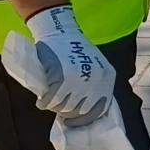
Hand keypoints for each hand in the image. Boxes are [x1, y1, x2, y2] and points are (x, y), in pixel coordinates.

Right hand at [23, 3, 114, 121]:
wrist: (59, 29)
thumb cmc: (73, 49)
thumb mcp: (93, 65)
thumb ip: (94, 84)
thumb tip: (85, 110)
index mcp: (107, 77)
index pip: (100, 109)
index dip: (85, 119)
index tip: (73, 120)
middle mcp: (96, 79)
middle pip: (81, 110)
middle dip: (67, 113)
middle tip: (57, 108)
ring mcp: (79, 78)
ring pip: (66, 106)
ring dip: (56, 108)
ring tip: (50, 104)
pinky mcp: (61, 75)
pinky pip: (52, 99)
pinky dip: (45, 103)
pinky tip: (41, 102)